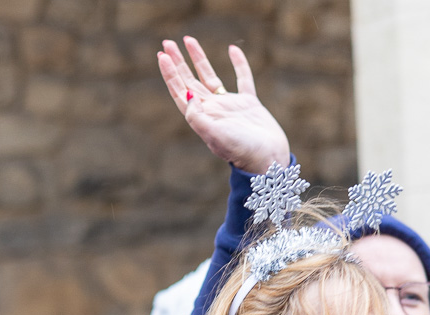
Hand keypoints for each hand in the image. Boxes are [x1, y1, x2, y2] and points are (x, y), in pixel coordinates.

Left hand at [158, 36, 288, 173]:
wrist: (267, 160)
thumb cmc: (241, 151)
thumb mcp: (215, 136)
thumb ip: (198, 118)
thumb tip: (187, 95)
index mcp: (201, 117)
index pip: (179, 91)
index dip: (170, 74)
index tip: (162, 56)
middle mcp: (212, 110)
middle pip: (189, 80)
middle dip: (178, 62)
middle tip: (166, 43)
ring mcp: (229, 105)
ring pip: (210, 76)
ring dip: (198, 59)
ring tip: (188, 40)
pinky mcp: (249, 103)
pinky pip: (242, 78)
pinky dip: (238, 63)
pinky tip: (232, 49)